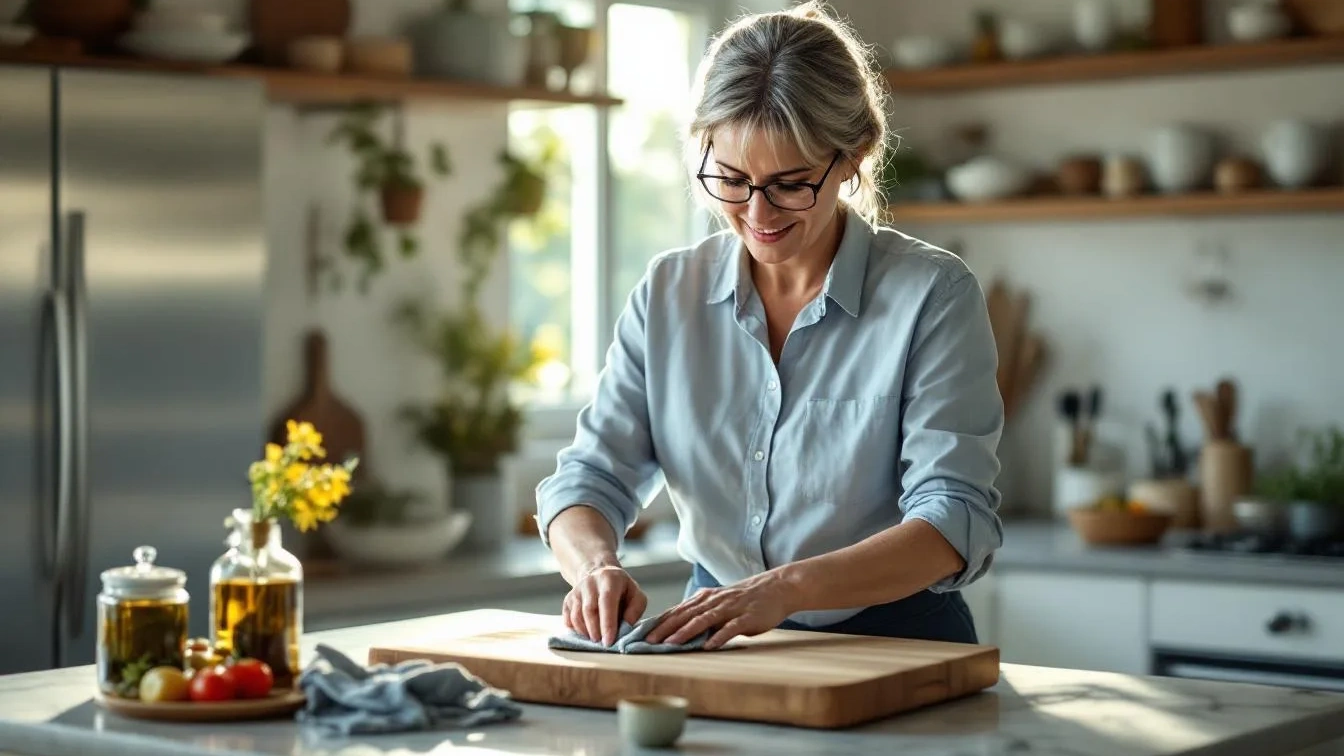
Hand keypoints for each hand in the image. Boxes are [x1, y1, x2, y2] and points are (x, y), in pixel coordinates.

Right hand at [562, 561, 647, 647]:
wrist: (600, 575)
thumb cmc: (621, 590)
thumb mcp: (636, 594)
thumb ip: (636, 609)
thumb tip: (626, 626)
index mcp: (609, 579)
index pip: (607, 601)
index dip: (608, 623)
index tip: (609, 641)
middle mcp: (590, 582)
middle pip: (589, 609)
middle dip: (595, 630)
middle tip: (603, 644)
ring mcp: (576, 590)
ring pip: (576, 615)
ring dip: (585, 632)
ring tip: (596, 639)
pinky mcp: (568, 599)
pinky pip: (568, 618)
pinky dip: (576, 630)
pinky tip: (586, 634)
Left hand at [645, 571, 797, 649]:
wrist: (776, 588)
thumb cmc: (745, 600)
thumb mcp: (719, 603)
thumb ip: (701, 614)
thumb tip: (678, 629)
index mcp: (705, 598)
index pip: (676, 611)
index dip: (659, 623)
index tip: (642, 634)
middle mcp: (714, 601)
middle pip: (685, 615)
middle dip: (665, 628)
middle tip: (648, 641)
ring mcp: (730, 608)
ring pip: (703, 619)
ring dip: (685, 632)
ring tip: (670, 643)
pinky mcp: (747, 617)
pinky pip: (730, 628)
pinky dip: (718, 636)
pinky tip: (708, 645)